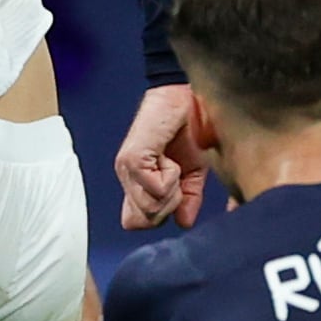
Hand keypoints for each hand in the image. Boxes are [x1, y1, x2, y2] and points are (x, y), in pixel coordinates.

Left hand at [115, 85, 209, 230]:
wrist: (189, 98)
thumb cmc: (192, 128)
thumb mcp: (194, 172)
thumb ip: (188, 198)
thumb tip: (184, 222)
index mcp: (138, 182)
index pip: (135, 222)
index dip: (160, 216)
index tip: (178, 193)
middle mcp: (127, 178)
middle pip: (142, 222)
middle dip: (168, 208)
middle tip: (178, 181)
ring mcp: (127, 169)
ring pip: (150, 208)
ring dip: (173, 191)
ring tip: (175, 164)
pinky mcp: (132, 159)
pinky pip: (155, 189)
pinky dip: (172, 178)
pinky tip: (171, 158)